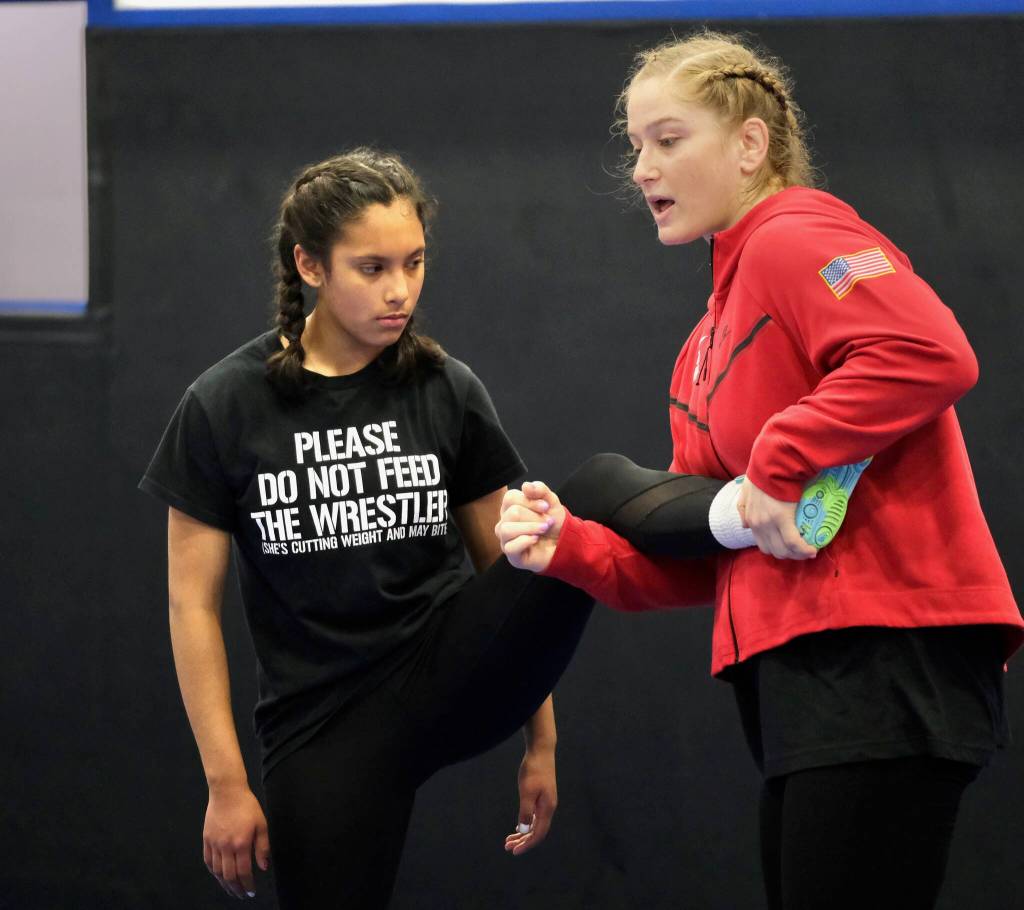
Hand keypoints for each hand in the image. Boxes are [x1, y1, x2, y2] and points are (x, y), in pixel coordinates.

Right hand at [203, 784, 270, 899]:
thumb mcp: (261, 824)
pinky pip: (208, 861)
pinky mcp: (206, 840)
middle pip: (229, 875)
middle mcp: (225, 847)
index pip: (243, 872)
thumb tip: (263, 867)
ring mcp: (214, 844)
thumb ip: (262, 847)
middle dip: (236, 888)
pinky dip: (213, 872)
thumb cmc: (247, 806)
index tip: (251, 892)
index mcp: (241, 843)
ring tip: (231, 890)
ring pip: (217, 872)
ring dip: (224, 884)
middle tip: (242, 895)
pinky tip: (219, 876)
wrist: (227, 792)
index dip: (247, 884)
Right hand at [494, 481, 565, 573]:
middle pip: (512, 513)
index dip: (530, 501)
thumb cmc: (553, 521)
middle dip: (535, 517)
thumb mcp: (550, 501)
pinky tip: (536, 540)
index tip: (545, 507)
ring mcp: (506, 539)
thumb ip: (540, 489)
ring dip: (531, 528)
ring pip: (507, 529)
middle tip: (548, 522)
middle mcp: (504, 522)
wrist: (564, 542)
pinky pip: (511, 547)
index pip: (510, 498)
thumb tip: (525, 486)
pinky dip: (526, 541)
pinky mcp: (512, 555)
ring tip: (544, 529)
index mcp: (510, 507)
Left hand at [504, 746, 556, 855]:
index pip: (538, 834)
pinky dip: (526, 823)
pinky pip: (534, 816)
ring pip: (535, 824)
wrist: (541, 751)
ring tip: (509, 840)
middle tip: (507, 847)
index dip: (527, 845)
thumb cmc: (533, 770)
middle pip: (536, 831)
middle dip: (522, 841)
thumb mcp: (527, 791)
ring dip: (523, 833)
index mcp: (547, 809)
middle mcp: (548, 808)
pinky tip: (518, 826)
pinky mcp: (542, 796)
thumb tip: (524, 831)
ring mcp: (545, 802)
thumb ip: (526, 811)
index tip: (514, 851)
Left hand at [736, 477, 817, 559]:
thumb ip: (743, 508)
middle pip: (773, 550)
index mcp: (750, 518)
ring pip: (784, 550)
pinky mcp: (783, 519)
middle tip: (800, 550)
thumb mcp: (746, 490)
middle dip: (787, 554)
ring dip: (797, 554)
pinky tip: (812, 549)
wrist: (773, 464)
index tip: (788, 547)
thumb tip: (745, 526)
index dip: (776, 548)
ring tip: (808, 550)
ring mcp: (769, 523)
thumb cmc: (762, 473)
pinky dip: (804, 549)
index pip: (762, 543)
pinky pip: (794, 543)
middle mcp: (758, 524)